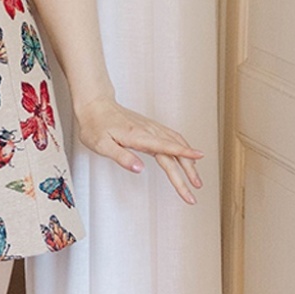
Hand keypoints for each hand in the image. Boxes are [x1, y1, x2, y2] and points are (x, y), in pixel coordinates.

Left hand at [74, 96, 203, 204]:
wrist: (94, 105)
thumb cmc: (95, 125)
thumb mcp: (102, 145)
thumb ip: (122, 157)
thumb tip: (139, 169)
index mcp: (138, 136)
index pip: (166, 147)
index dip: (184, 155)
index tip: (200, 159)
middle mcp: (148, 131)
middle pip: (175, 151)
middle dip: (188, 170)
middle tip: (196, 188)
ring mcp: (150, 128)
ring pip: (176, 143)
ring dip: (188, 161)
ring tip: (195, 177)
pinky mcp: (149, 128)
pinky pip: (171, 137)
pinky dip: (182, 148)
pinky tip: (185, 156)